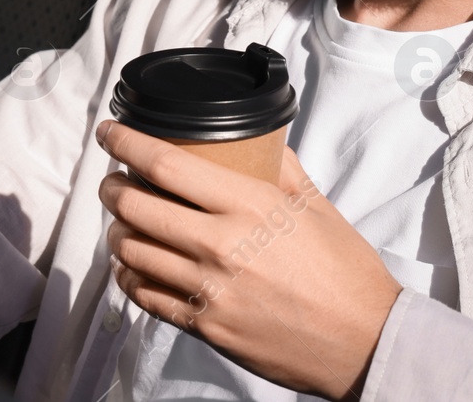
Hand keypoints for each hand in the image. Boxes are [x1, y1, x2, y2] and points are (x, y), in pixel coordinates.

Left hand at [97, 119, 402, 400]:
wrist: (362, 340)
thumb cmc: (344, 271)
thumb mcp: (316, 204)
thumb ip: (281, 167)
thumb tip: (258, 142)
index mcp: (249, 204)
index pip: (166, 165)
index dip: (126, 143)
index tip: (110, 133)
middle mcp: (221, 244)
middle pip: (135, 207)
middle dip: (112, 189)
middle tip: (112, 181)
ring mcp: (209, 289)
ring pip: (132, 252)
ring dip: (116, 232)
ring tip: (122, 223)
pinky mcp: (205, 326)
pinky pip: (145, 296)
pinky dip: (129, 276)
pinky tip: (134, 265)